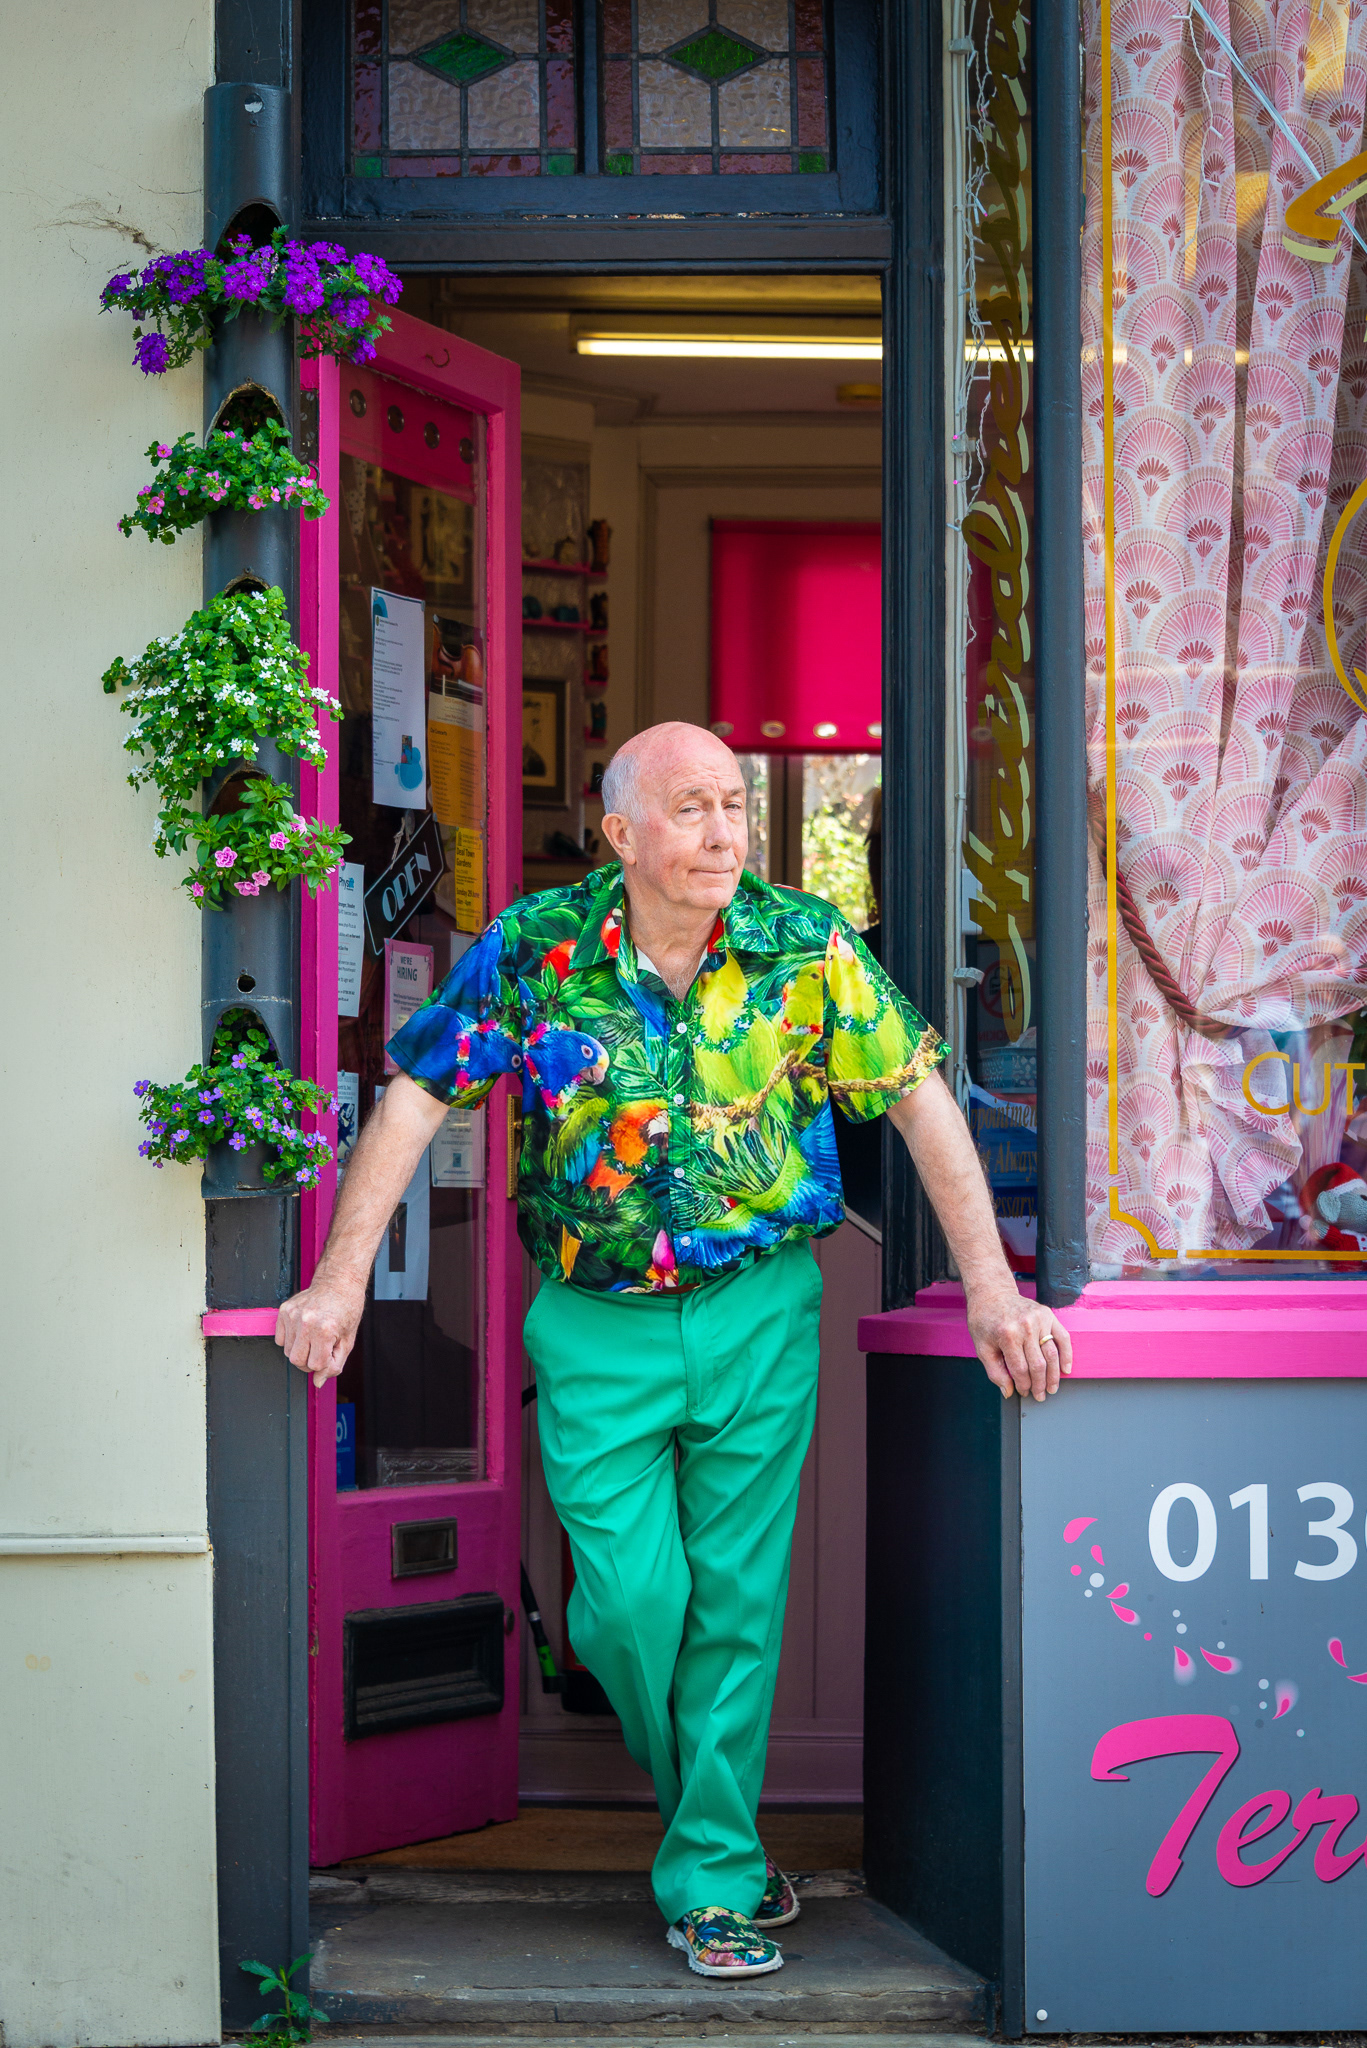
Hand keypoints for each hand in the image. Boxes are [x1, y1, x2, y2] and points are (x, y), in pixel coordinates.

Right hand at [275, 1275, 365, 1389]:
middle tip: (320, 1348)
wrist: (339, 1282)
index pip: (315, 1366)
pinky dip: (291, 1340)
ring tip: (314, 1337)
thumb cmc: (347, 1310)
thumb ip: (334, 1365)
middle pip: (297, 1361)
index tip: (331, 1352)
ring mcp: (293, 1315)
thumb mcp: (348, 1340)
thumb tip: (318, 1382)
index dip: (325, 1364)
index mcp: (325, 1330)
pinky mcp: (284, 1310)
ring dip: (301, 1350)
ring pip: (288, 1352)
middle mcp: (306, 1322)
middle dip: (309, 1361)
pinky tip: (304, 1330)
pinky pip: (280, 1339)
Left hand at [966, 1280, 1072, 1400]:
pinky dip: (1067, 1355)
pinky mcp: (1048, 1314)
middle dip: (1039, 1384)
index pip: (1020, 1369)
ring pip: (1052, 1354)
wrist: (992, 1294)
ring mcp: (1039, 1319)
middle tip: (1040, 1396)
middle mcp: (1025, 1326)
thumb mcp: (982, 1347)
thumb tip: (1008, 1392)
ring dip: (1054, 1375)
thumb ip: (995, 1372)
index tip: (1023, 1392)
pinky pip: (1063, 1338)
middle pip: (1038, 1364)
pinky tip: (1066, 1369)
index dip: (1023, 1385)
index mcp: (1007, 1335)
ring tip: (1052, 1388)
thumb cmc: (985, 1321)